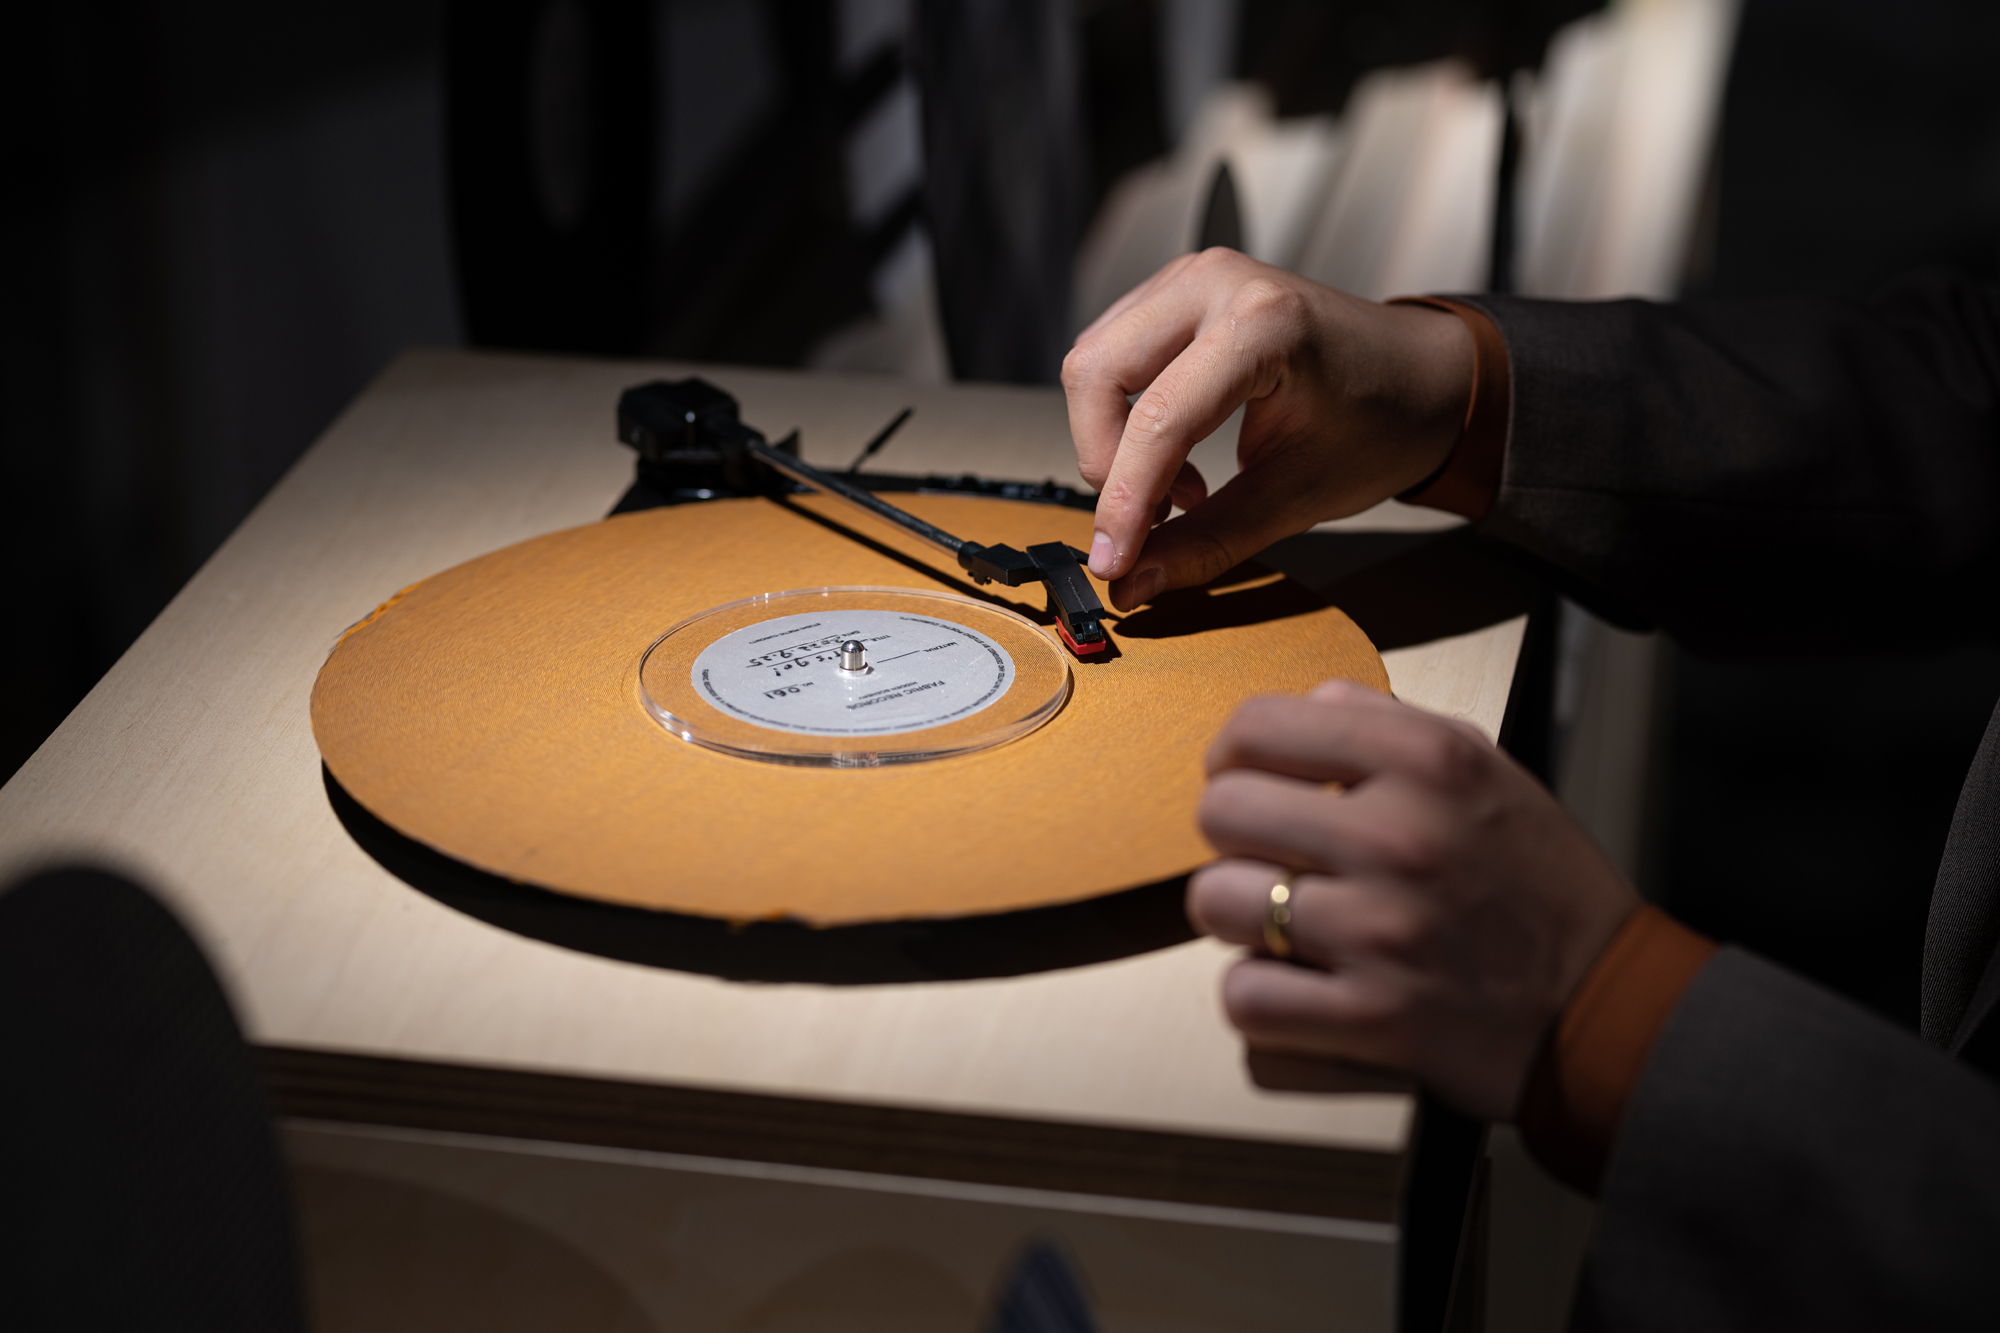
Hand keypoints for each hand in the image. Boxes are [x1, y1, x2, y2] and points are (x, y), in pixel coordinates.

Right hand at [1061, 248, 1473, 609]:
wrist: (1424, 376)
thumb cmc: (1380, 425)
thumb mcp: (1299, 497)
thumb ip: (1209, 542)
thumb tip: (1131, 586)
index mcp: (1265, 323)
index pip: (1160, 418)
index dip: (1124, 501)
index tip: (1112, 562)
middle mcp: (1216, 282)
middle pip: (1097, 373)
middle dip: (1106, 462)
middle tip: (1153, 521)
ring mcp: (1191, 276)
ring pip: (1093, 362)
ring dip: (1112, 440)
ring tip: (1178, 488)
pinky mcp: (1176, 290)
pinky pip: (1111, 353)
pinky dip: (1122, 414)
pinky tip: (1174, 452)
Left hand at [1187, 680, 1637, 1120]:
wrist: (1609, 1004)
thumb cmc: (1539, 882)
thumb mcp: (1486, 769)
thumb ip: (1389, 724)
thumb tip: (1307, 702)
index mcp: (1427, 759)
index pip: (1258, 725)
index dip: (1232, 755)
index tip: (1247, 779)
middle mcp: (1400, 835)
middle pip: (1220, 812)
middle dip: (1235, 838)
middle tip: (1272, 859)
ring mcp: (1381, 931)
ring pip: (1216, 903)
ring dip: (1241, 920)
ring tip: (1285, 926)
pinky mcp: (1373, 1019)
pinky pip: (1245, 996)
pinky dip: (1258, 997)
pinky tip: (1297, 987)